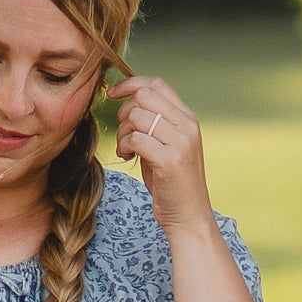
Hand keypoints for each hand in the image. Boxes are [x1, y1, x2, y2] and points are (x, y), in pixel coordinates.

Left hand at [113, 75, 210, 236]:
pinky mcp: (170, 160)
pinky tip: (128, 158)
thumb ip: (156, 125)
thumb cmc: (172, 185)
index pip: (157, 85)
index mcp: (188, 119)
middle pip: (144, 96)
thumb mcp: (167, 147)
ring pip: (137, 116)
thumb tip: (129, 106)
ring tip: (125, 150)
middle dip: (124, 111)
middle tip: (123, 134)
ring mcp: (180, 142)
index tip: (113, 94)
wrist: (189, 217)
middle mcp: (187, 125)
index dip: (130, 84)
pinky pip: (136, 138)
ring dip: (122, 133)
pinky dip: (125, 146)